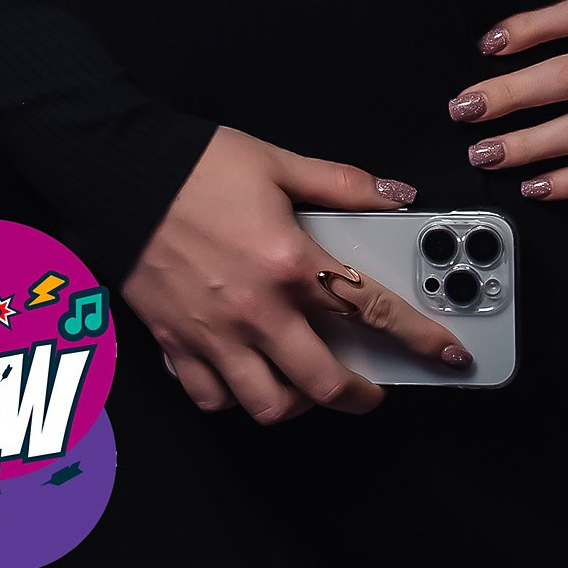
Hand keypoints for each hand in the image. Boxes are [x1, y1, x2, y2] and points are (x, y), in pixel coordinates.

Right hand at [122, 126, 472, 422]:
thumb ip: (343, 184)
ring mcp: (214, 335)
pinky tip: (246, 376)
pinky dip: (234, 397)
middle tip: (373, 390)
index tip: (446, 356)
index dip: (418, 339)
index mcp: (290, 263)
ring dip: (297, 404)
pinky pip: (212, 397)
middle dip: (360, 397)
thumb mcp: (279, 162)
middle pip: (323, 382)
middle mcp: (256, 310)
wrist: (121, 173)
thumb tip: (395, 195)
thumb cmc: (196, 166)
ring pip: (267, 405)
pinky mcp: (176, 344)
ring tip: (308, 385)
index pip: (372, 312)